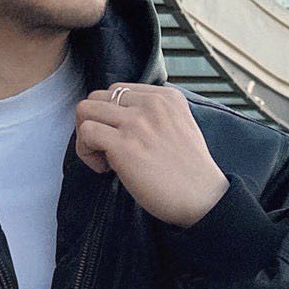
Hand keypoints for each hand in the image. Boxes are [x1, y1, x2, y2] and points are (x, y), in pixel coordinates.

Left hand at [74, 83, 228, 227]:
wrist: (203, 198)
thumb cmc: (189, 172)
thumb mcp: (180, 126)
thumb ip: (155, 116)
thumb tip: (120, 120)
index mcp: (166, 97)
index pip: (118, 91)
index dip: (111, 116)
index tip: (123, 140)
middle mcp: (150, 104)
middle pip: (97, 97)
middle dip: (94, 123)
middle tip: (107, 150)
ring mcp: (136, 122)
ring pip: (85, 110)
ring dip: (86, 136)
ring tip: (104, 159)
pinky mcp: (123, 145)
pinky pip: (86, 133)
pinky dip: (86, 152)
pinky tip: (105, 169)